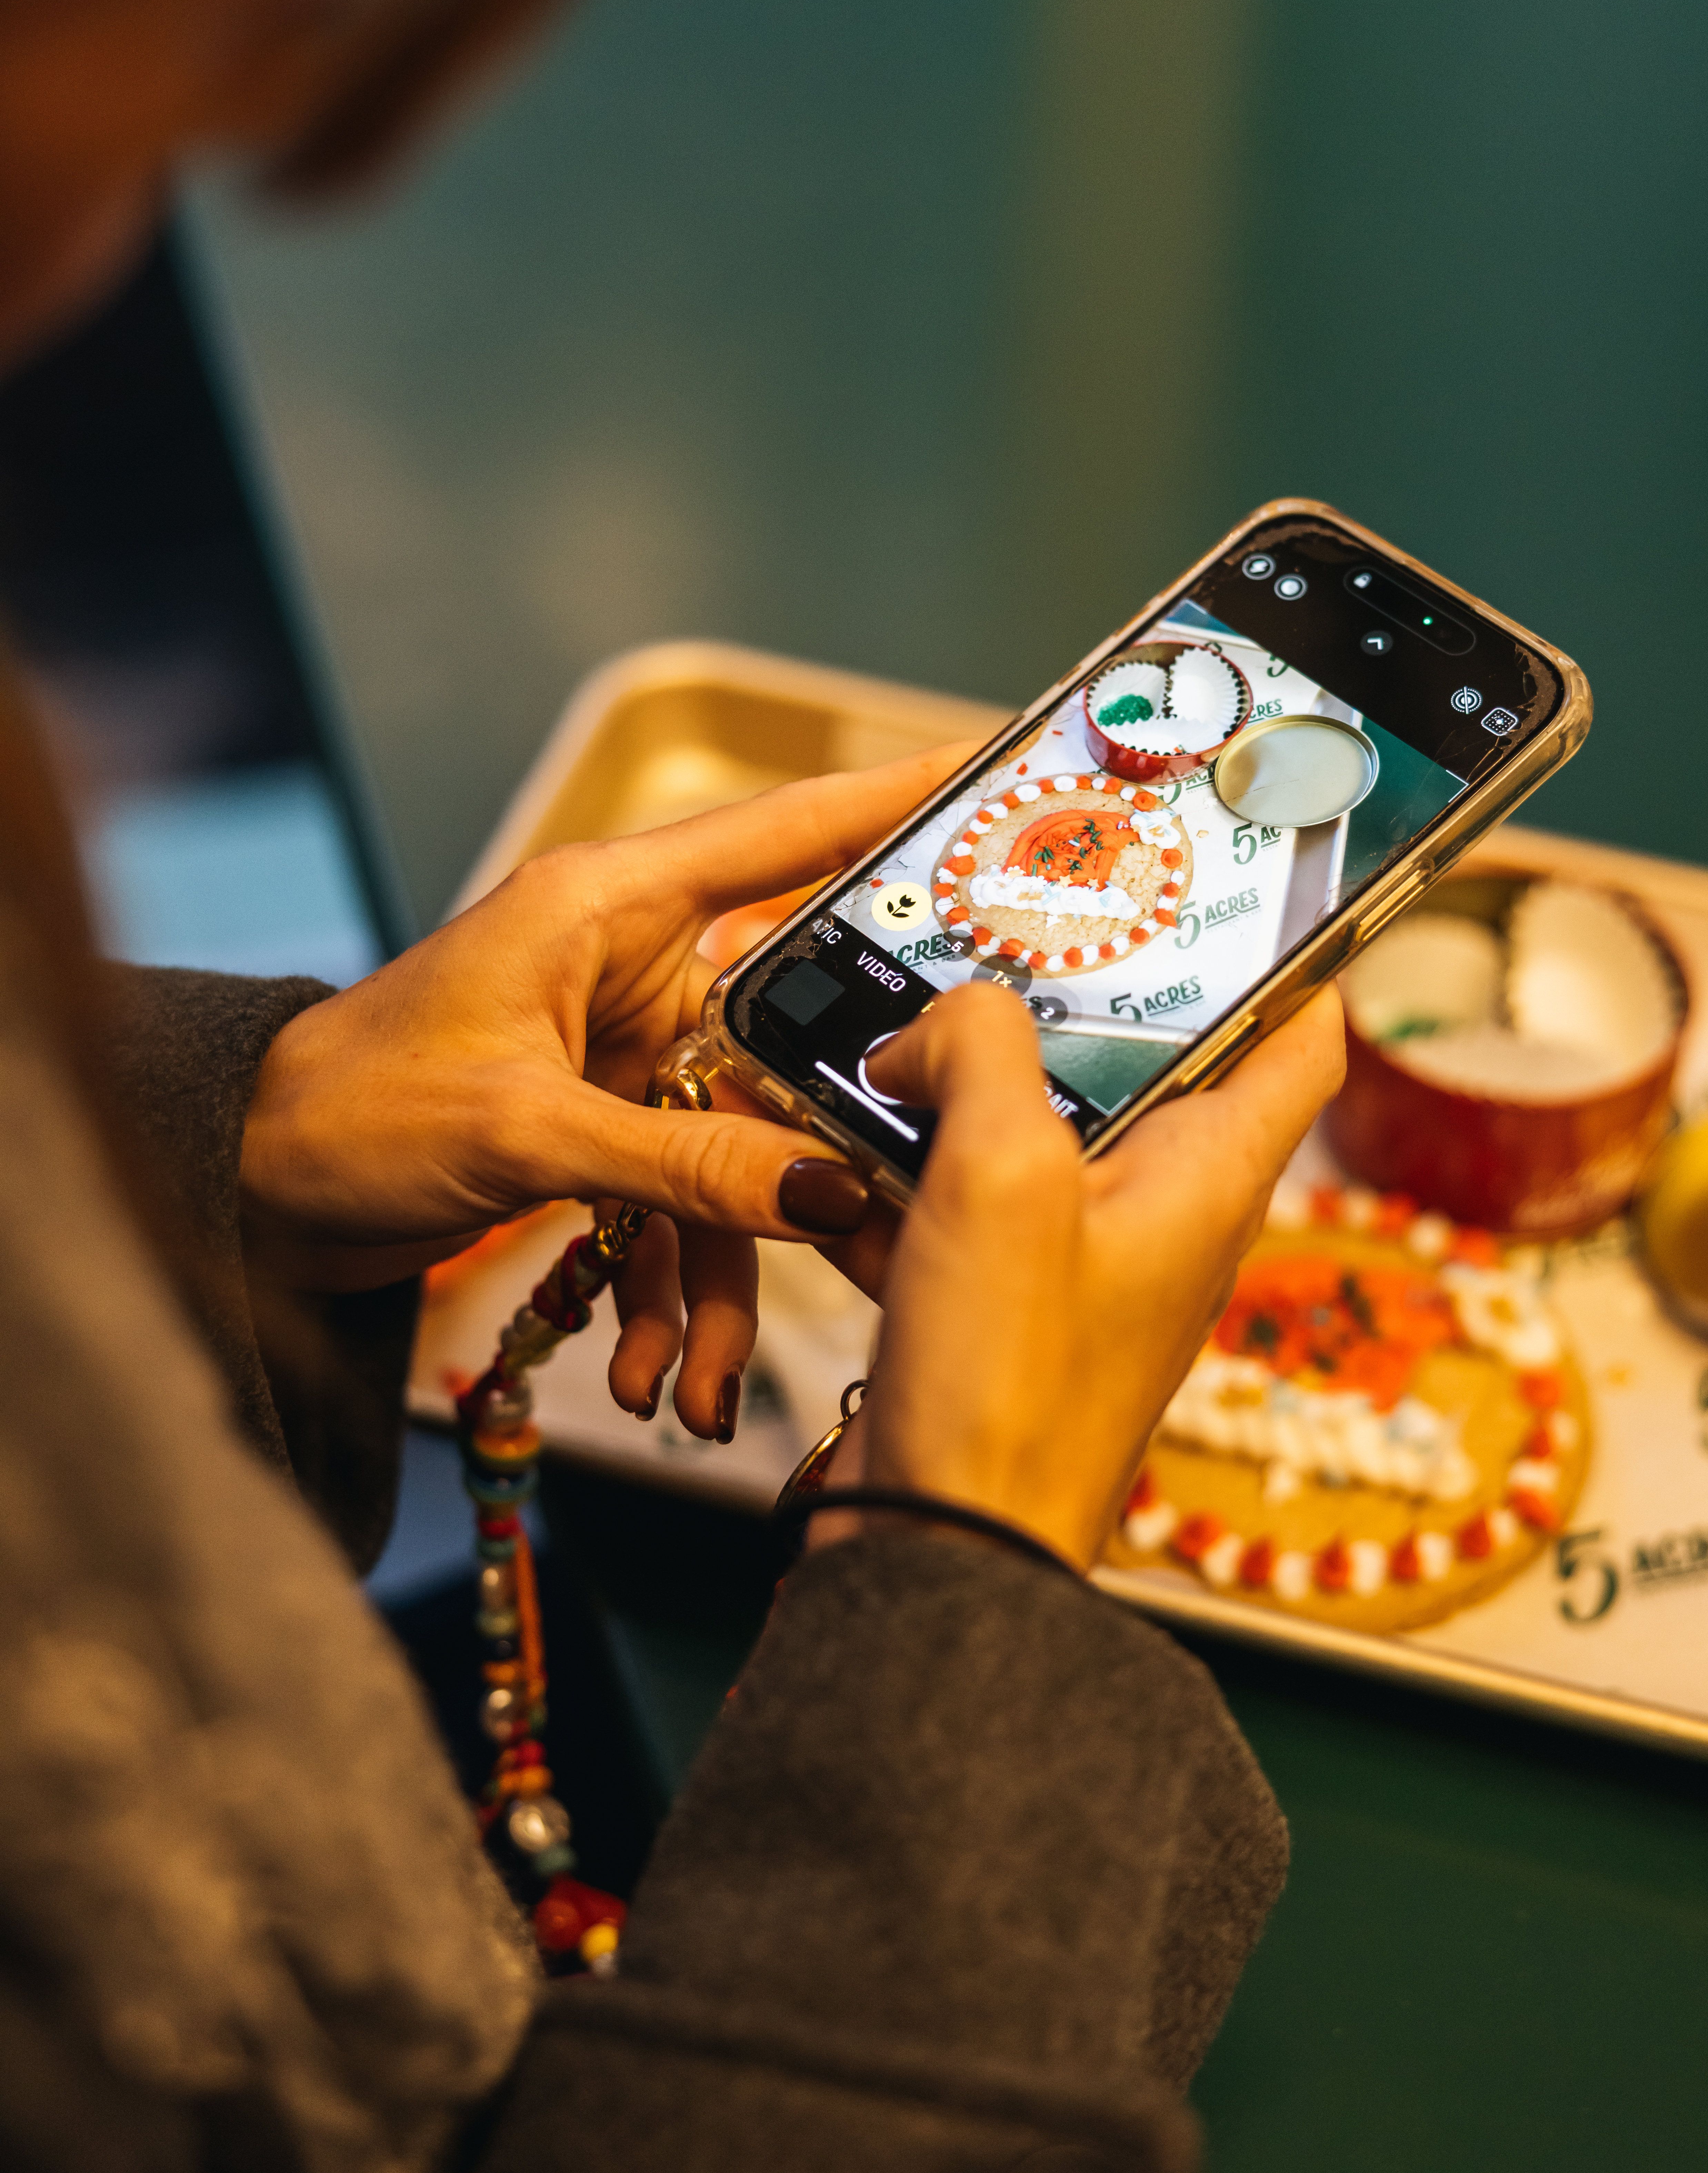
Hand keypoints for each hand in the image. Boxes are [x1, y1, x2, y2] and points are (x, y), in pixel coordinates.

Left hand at [238, 744, 970, 1433]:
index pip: (786, 837)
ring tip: (706, 1393)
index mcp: (613, 910)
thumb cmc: (354, 1113)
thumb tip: (828, 1194)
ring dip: (725, 1288)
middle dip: (827, 1167)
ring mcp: (625, 1060)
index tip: (991, 779)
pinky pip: (678, 1214)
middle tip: (903, 1231)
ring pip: (735, 1164)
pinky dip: (670, 1301)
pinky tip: (657, 1382)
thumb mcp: (527, 1135)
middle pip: (789, 1049)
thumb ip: (683, 1167)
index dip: (891, 803)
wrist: (251, 1190)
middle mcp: (634, 972)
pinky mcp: (603, 1134)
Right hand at [810, 980, 1344, 1572]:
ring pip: (1029, 1131)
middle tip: (999, 934)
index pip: (1301, 1038)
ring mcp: (1079, 1262)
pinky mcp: (999, 1305)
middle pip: (1141, 1067)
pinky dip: (898, 1178)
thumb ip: (978, 1050)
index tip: (1236, 888)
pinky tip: (833, 1161)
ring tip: (884, 1040)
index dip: (1291, 953)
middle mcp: (1162, 1212)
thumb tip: (944, 1021)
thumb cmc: (1011, 1382)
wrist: (944, 1551)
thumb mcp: (1002, 1173)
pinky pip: (954, 1206)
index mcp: (1211, 1172)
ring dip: (954, 1092)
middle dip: (1063, 1004)